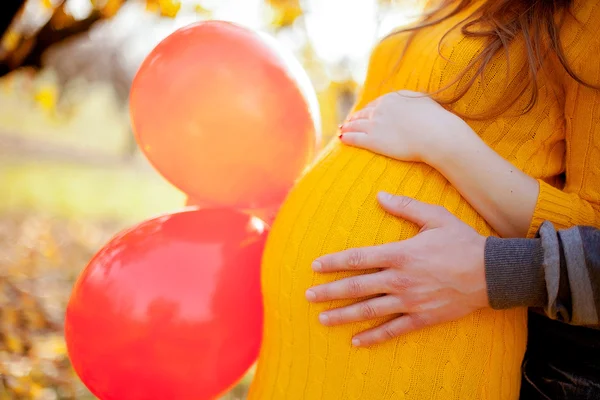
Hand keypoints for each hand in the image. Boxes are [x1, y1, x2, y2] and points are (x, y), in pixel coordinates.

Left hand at [305, 192, 488, 346]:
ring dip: (343, 315)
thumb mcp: (434, 216)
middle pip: (357, 287)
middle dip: (330, 292)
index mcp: (400, 253)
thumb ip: (405, 206)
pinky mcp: (422, 317)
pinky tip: (356, 341)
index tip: (315, 266)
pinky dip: (374, 337)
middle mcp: (400, 279)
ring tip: (322, 319)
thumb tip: (379, 195)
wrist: (493, 273)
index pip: (358, 258)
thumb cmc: (462, 241)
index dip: (333, 262)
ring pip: (369, 311)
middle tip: (308, 296)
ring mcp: (410, 301)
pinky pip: (393, 330)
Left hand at [339, 90, 470, 164]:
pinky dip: (346, 137)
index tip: (363, 114)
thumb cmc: (435, 119)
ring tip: (342, 130)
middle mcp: (380, 109)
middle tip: (348, 122)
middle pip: (362, 114)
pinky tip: (341, 138)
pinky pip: (354, 138)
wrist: (435, 134)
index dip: (367, 111)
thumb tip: (406, 99)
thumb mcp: (422, 100)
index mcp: (391, 98)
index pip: (374, 105)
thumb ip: (409, 98)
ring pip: (355, 125)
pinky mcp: (373, 140)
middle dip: (354, 118)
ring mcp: (375, 124)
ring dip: (347, 127)